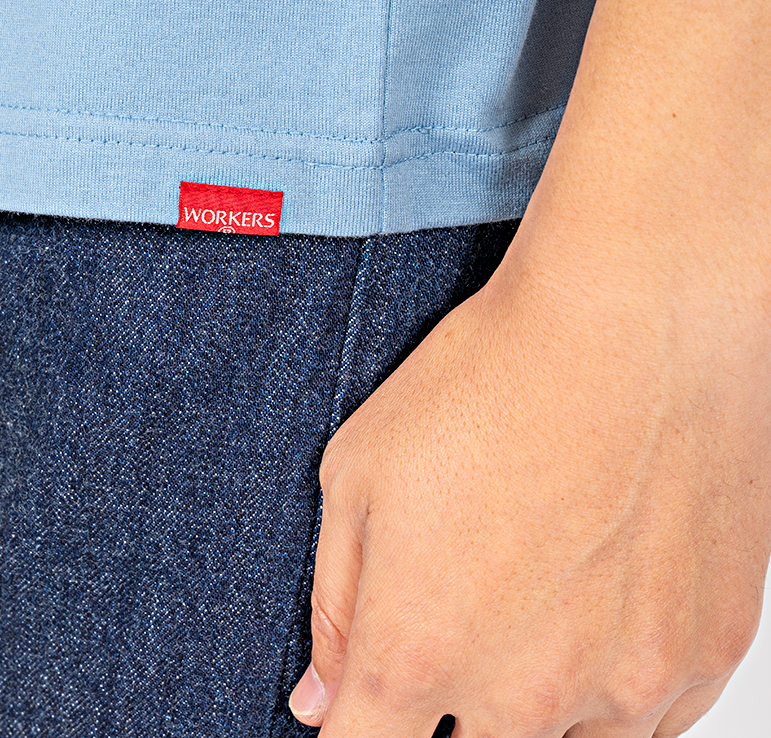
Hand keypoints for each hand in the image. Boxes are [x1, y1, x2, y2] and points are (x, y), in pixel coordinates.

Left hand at [289, 264, 770, 736]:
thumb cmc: (491, 379)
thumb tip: (320, 699)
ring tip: (533, 591)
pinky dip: (606, 686)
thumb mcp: (358, 471)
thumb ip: (335, 602)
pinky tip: (596, 600)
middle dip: (443, 706)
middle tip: (458, 611)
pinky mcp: (701, 659)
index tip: (361, 705)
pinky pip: (641, 724)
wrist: (635, 325)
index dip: (351, 731)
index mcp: (418, 646)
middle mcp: (522, 692)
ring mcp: (623, 687)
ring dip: (529, 697)